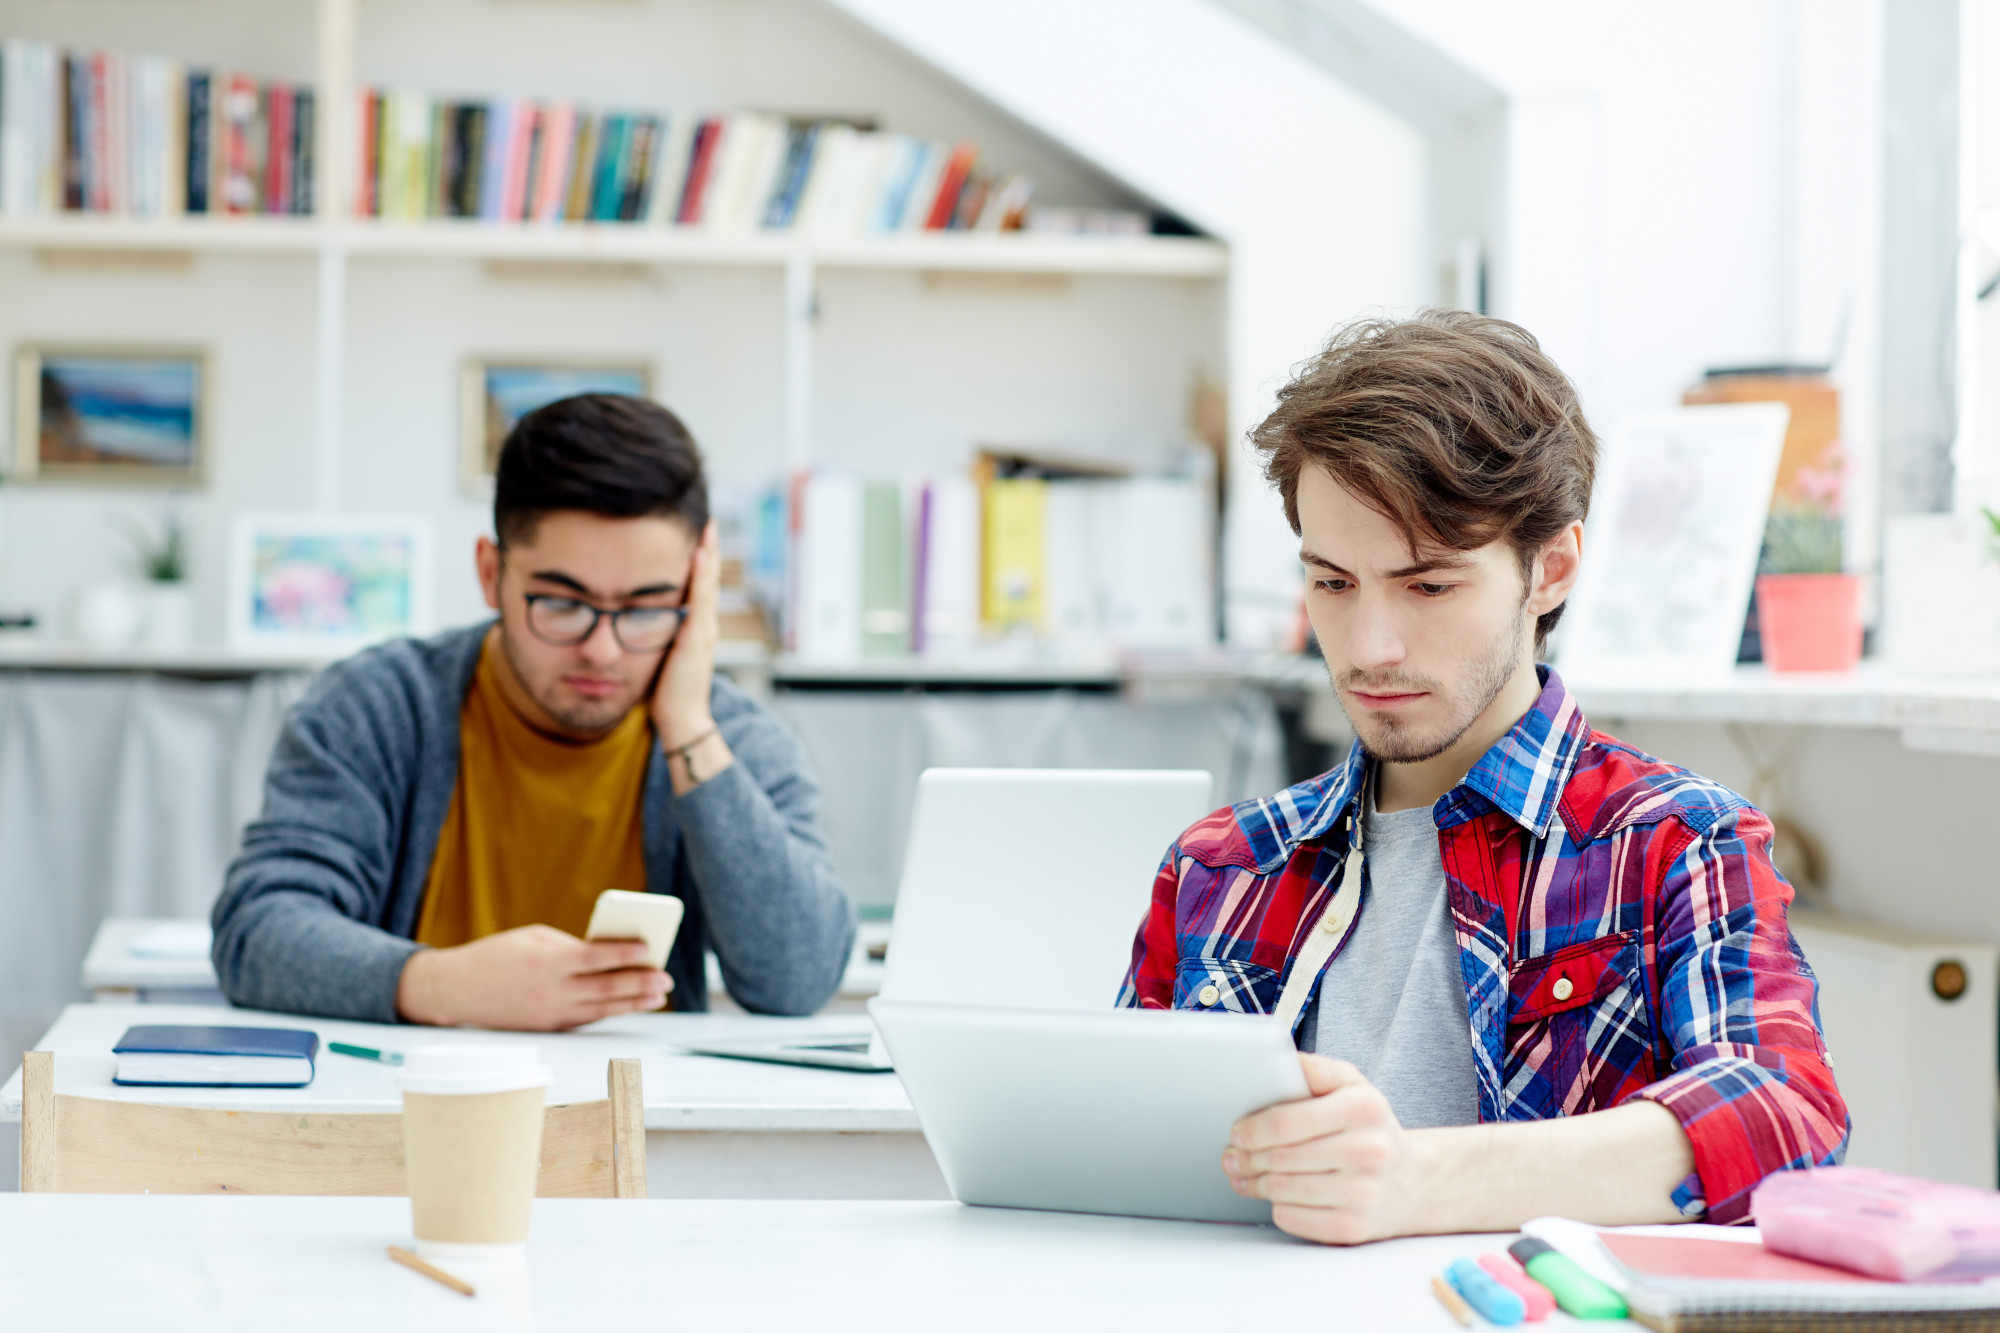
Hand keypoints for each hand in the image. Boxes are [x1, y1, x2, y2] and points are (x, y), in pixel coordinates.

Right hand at [395, 924, 672, 1030]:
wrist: (458, 989)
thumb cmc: (498, 955)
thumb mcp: (534, 937)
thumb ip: (571, 946)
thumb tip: (608, 955)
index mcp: (548, 961)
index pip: (596, 958)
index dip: (625, 955)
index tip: (650, 950)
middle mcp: (552, 991)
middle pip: (606, 989)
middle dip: (640, 984)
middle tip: (666, 979)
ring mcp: (550, 1014)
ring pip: (601, 1010)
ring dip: (633, 1003)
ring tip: (658, 996)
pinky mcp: (548, 1028)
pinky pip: (585, 1019)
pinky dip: (609, 1012)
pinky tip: (629, 1006)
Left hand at [650, 520, 733, 793]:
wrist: (680, 722)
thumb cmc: (666, 696)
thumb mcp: (657, 658)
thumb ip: (652, 639)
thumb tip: (631, 624)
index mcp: (695, 629)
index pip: (699, 586)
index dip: (700, 561)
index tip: (697, 535)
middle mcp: (705, 625)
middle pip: (709, 578)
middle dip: (708, 548)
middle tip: (707, 520)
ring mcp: (704, 630)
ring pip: (708, 583)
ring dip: (708, 554)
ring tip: (707, 528)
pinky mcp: (697, 638)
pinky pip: (700, 599)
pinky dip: (701, 575)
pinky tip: (699, 554)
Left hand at [1222, 1054, 1436, 1243]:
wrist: (1411, 1182)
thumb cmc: (1370, 1129)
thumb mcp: (1353, 1086)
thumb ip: (1317, 1070)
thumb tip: (1283, 1062)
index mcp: (1364, 1108)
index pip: (1287, 1122)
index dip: (1252, 1129)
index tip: (1237, 1132)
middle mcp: (1369, 1150)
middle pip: (1279, 1158)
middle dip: (1246, 1158)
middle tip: (1233, 1157)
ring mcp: (1363, 1193)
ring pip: (1281, 1190)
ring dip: (1255, 1183)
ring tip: (1248, 1175)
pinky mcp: (1354, 1227)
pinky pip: (1292, 1218)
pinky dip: (1277, 1206)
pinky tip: (1279, 1196)